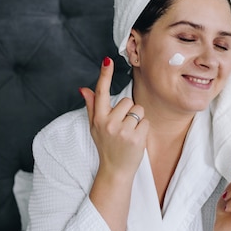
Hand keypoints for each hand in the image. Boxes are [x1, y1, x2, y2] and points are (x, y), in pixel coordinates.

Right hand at [79, 57, 148, 179]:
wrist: (115, 170)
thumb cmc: (106, 146)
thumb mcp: (95, 127)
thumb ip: (92, 107)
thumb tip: (84, 89)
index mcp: (98, 118)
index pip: (101, 93)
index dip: (105, 75)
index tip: (108, 60)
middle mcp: (109, 123)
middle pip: (127, 101)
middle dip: (129, 111)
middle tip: (123, 127)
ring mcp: (122, 131)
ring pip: (138, 110)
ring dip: (137, 120)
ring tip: (129, 133)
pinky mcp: (136, 138)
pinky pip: (146, 122)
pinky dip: (144, 129)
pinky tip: (136, 139)